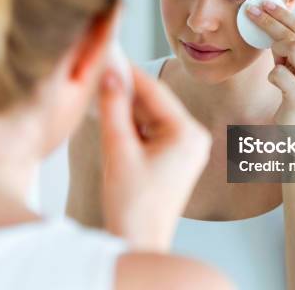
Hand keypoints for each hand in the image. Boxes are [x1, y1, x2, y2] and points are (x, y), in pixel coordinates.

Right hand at [98, 65, 210, 251]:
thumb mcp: (117, 149)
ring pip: (152, 115)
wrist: (138, 241)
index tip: (108, 54)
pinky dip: (133, 123)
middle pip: (154, 102)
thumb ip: (113, 107)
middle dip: (126, 89)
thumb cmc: (132, 204)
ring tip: (101, 90)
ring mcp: (187, 148)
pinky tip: (113, 115)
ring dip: (127, 106)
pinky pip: (153, 130)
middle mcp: (194, 137)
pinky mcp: (176, 157)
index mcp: (188, 133)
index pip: (154, 91)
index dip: (128, 72)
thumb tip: (110, 73)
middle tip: (100, 69)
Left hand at [247, 2, 294, 124]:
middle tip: (251, 10)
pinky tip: (275, 82)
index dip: (283, 13)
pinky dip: (272, 74)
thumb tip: (269, 22)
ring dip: (274, 46)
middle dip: (271, 20)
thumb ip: (290, 49)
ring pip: (290, 47)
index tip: (265, 2)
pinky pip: (278, 73)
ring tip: (270, 54)